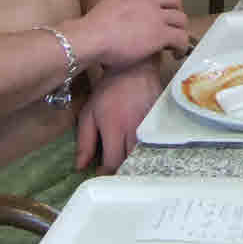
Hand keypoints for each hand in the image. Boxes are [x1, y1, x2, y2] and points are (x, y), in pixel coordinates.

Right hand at [72, 0, 188, 69]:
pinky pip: (181, 38)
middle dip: (177, 13)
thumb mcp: (107, 9)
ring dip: (181, 31)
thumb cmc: (90, 30)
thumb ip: (118, 10)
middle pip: (175, 0)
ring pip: (181, 19)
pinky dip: (182, 47)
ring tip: (177, 44)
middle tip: (173, 27)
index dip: (161, 7)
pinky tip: (177, 54)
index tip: (158, 18)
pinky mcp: (161, 33)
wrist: (89, 38)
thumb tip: (117, 21)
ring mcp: (156, 15)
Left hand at [75, 59, 160, 173]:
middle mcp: (135, 131)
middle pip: (131, 163)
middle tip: (113, 172)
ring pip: (144, 156)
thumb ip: (84, 141)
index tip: (99, 174)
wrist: (136, 69)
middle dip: (121, 171)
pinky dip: (147, 153)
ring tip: (126, 165)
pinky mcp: (161, 124)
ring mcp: (151, 128)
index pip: (112, 162)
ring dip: (134, 163)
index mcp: (115, 128)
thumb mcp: (89, 113)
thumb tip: (80, 167)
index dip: (105, 173)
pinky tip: (141, 154)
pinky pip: (154, 146)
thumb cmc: (109, 90)